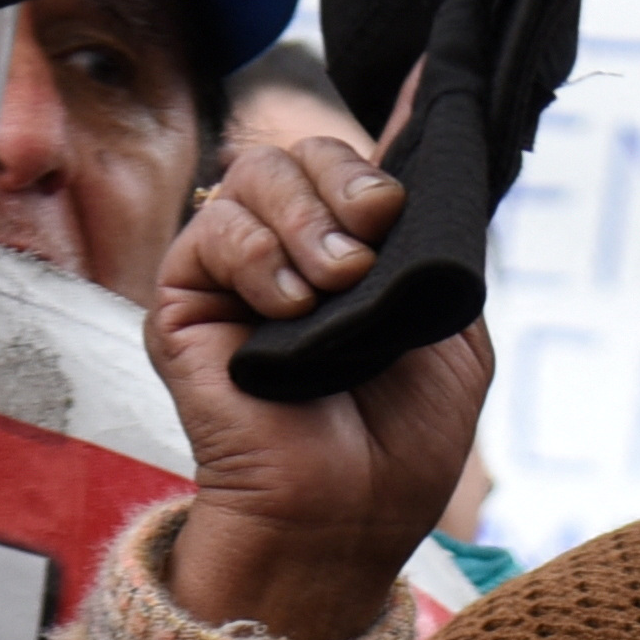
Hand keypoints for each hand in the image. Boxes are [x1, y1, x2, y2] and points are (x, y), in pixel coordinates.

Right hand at [149, 135, 491, 639]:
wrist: (345, 515)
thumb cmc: (400, 445)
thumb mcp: (455, 338)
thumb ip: (443, 252)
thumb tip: (443, 157)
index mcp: (351, 259)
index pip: (351, 167)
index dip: (381, 141)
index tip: (419, 124)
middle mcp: (288, 256)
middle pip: (301, 154)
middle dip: (347, 175)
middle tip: (377, 223)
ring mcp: (233, 277)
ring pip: (254, 176)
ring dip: (309, 218)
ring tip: (340, 282)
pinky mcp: (184, 304)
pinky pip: (213, 230)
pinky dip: (261, 256)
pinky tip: (292, 307)